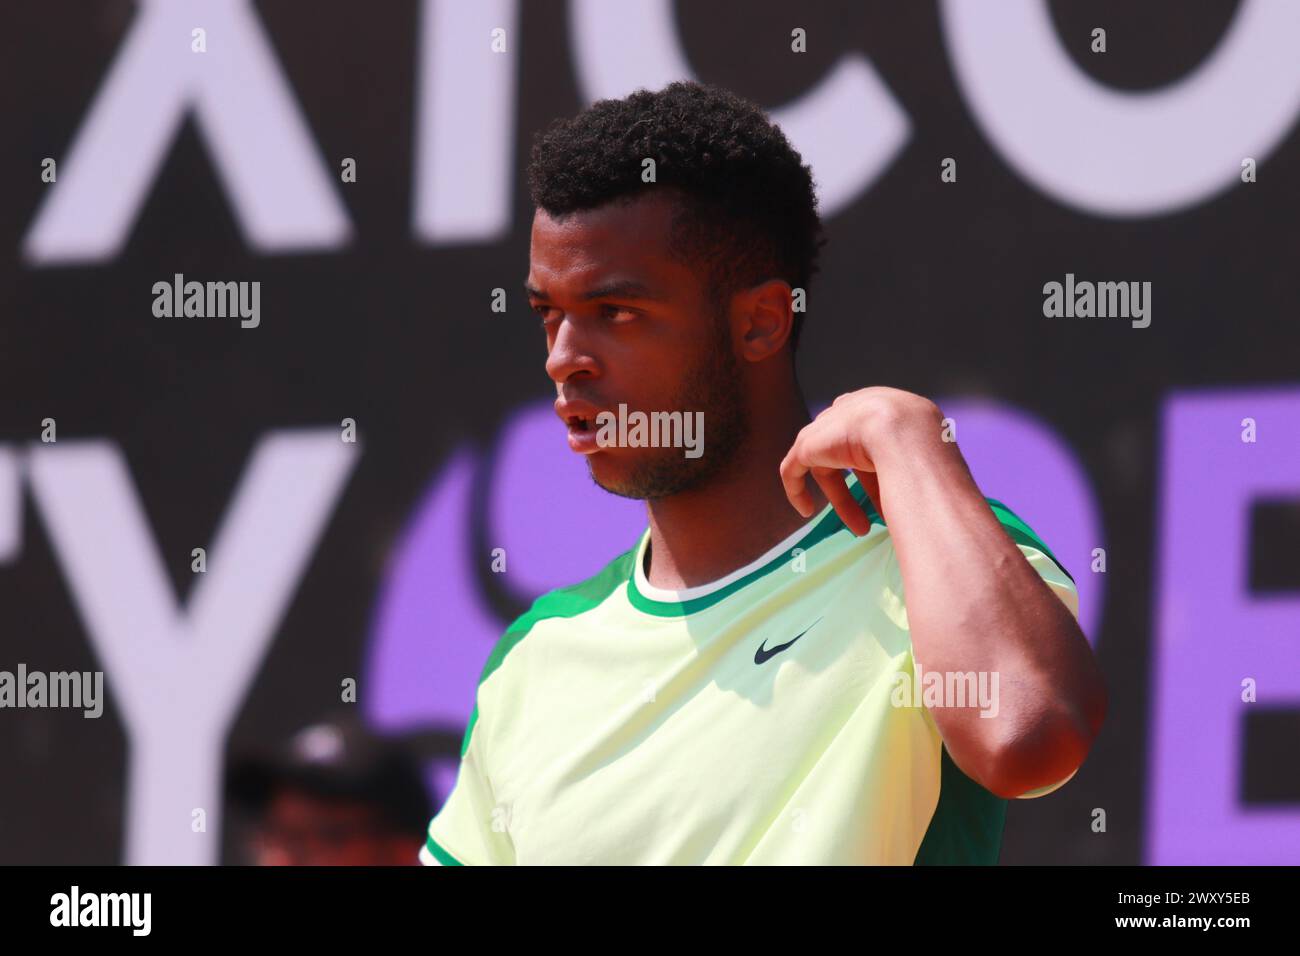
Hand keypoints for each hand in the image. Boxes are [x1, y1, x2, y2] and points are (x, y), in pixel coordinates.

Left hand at [778, 387, 945, 534]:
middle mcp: (856, 410)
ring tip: (858, 528)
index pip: (874, 437)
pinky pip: (794, 467)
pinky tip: (806, 511)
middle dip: (863, 486)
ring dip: (841, 498)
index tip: (889, 493)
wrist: (903, 432)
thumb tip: (934, 491)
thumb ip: (919, 462)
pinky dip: (797, 489)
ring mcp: (830, 426)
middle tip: (875, 517)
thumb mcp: (927, 450)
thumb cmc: (926, 447)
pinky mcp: (808, 443)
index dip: (879, 469)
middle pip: (851, 450)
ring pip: (828, 464)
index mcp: (886, 407)